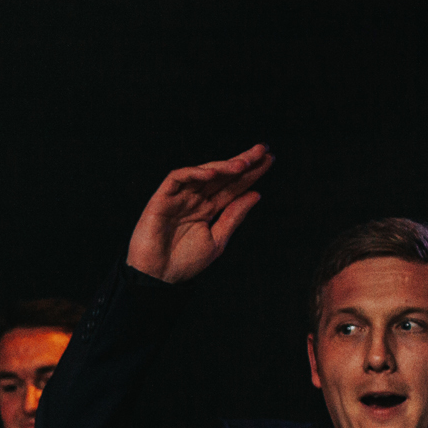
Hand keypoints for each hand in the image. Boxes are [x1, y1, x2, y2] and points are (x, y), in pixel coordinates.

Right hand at [126, 144, 273, 283]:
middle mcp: (194, 200)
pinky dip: (194, 173)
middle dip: (242, 161)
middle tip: (263, 150)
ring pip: (202, 173)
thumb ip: (234, 217)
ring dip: (222, 166)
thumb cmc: (184, 263)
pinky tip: (212, 172)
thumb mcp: (217, 240)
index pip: (232, 186)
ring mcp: (178, 198)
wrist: (157, 278)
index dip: (250, 173)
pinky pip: (177, 178)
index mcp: (208, 210)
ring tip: (243, 164)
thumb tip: (255, 194)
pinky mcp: (161, 199)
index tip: (269, 160)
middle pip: (221, 175)